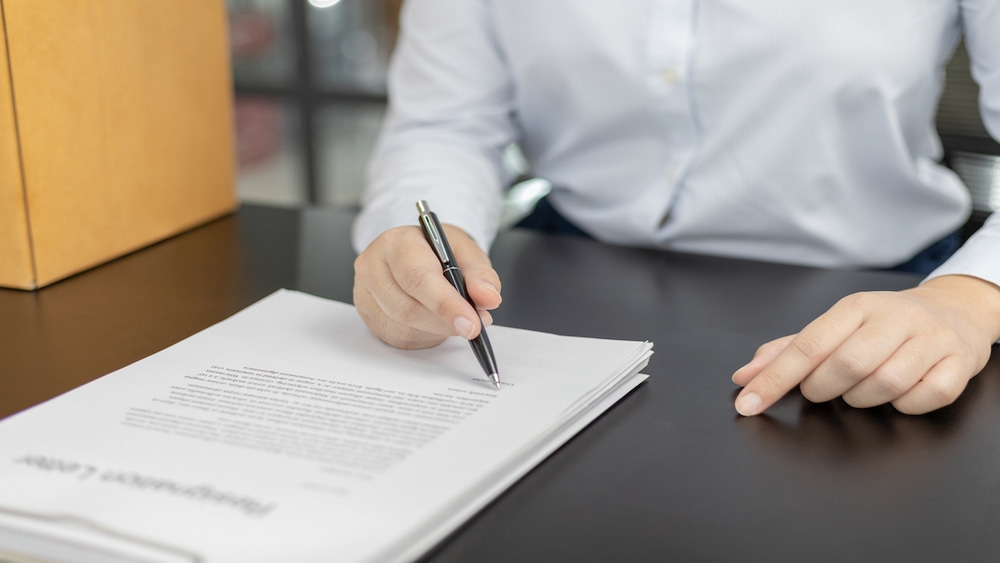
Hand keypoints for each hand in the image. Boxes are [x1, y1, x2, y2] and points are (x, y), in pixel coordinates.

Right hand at [353, 224, 501, 348]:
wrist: (416, 250)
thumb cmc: (440, 250)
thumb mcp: (466, 252)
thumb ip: (481, 275)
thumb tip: (488, 299)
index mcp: (396, 243)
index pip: (417, 278)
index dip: (446, 305)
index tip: (472, 324)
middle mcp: (373, 266)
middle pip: (406, 307)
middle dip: (444, 323)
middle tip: (473, 326)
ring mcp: (365, 292)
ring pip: (402, 327)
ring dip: (436, 331)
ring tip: (456, 320)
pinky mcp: (367, 314)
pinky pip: (397, 337)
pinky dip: (424, 336)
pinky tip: (436, 323)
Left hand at [733, 275, 999, 415]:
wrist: (954, 312)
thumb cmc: (882, 325)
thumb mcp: (835, 328)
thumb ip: (788, 351)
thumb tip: (744, 376)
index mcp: (855, 307)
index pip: (806, 346)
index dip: (774, 379)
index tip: (749, 404)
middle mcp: (894, 317)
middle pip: (846, 365)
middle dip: (824, 389)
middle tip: (823, 390)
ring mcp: (931, 339)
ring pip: (885, 384)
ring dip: (863, 399)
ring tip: (861, 389)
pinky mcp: (959, 364)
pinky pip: (925, 398)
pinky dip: (905, 406)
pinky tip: (899, 394)